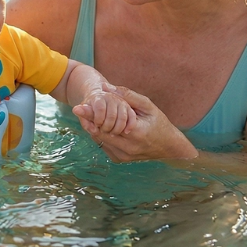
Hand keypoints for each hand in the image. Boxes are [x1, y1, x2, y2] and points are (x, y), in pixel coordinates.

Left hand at [75, 85, 197, 162]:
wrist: (169, 147)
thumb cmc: (159, 123)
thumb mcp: (147, 105)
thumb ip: (127, 96)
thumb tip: (106, 87)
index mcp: (136, 133)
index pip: (106, 124)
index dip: (91, 116)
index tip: (78, 108)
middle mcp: (128, 148)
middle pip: (99, 133)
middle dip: (89, 121)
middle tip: (80, 109)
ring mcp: (123, 156)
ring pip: (100, 140)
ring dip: (94, 128)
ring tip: (90, 116)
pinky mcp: (120, 160)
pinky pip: (104, 145)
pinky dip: (101, 135)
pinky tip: (102, 126)